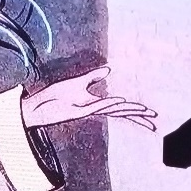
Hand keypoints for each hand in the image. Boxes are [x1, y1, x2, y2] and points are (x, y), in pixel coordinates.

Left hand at [21, 66, 157, 131]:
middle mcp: (94, 109)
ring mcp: (87, 110)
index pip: (120, 108)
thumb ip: (94, 76)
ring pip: (113, 110)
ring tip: (144, 111)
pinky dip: (109, 104)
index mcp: (96, 104)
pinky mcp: (77, 111)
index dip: (135, 111)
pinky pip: (97, 106)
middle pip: (121, 113)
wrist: (36, 106)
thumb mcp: (77, 82)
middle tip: (155, 120)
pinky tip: (121, 102)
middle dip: (138, 116)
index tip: (150, 114)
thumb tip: (109, 70)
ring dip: (128, 110)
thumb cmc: (54, 96)